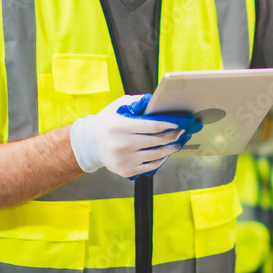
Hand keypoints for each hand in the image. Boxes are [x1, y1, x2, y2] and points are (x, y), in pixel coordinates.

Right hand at [69, 93, 201, 178]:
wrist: (90, 144)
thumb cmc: (109, 122)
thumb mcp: (119, 106)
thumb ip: (138, 102)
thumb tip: (157, 102)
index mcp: (120, 126)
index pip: (152, 126)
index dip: (169, 125)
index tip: (179, 123)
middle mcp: (122, 144)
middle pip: (157, 141)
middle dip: (173, 136)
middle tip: (182, 132)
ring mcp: (124, 159)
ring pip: (156, 155)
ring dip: (171, 149)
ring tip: (177, 143)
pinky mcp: (126, 170)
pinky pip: (150, 166)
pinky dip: (161, 159)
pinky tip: (166, 153)